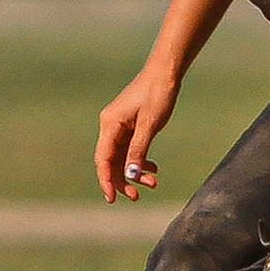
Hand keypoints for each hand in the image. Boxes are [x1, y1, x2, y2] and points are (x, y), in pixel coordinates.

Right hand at [96, 67, 179, 200]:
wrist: (166, 73)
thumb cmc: (157, 94)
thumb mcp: (150, 125)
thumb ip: (139, 150)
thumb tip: (131, 175)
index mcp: (110, 124)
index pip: (103, 159)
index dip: (106, 180)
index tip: (112, 198)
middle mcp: (111, 126)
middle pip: (111, 161)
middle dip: (123, 180)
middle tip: (137, 196)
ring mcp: (121, 126)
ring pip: (122, 157)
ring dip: (135, 172)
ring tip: (152, 183)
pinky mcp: (131, 126)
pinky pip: (131, 149)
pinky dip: (141, 160)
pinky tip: (153, 169)